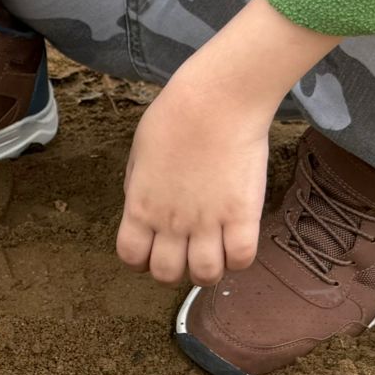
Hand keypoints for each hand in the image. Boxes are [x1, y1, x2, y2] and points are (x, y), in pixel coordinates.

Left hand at [117, 0, 339, 285]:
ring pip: (205, 275)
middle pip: (167, 274)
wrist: (216, 100)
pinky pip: (242, 258)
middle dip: (174, 270)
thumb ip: (137, 189)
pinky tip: (237, 240)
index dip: (141, 261)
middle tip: (186, 251)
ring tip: (214, 249)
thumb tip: (141, 209)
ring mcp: (208, 221)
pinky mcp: (243, 214)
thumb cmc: (174, 117)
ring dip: (208, 270)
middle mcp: (171, 222)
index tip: (153, 250)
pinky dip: (239, 258)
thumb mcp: (138, 155)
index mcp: (140, 208)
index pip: (131, 258)